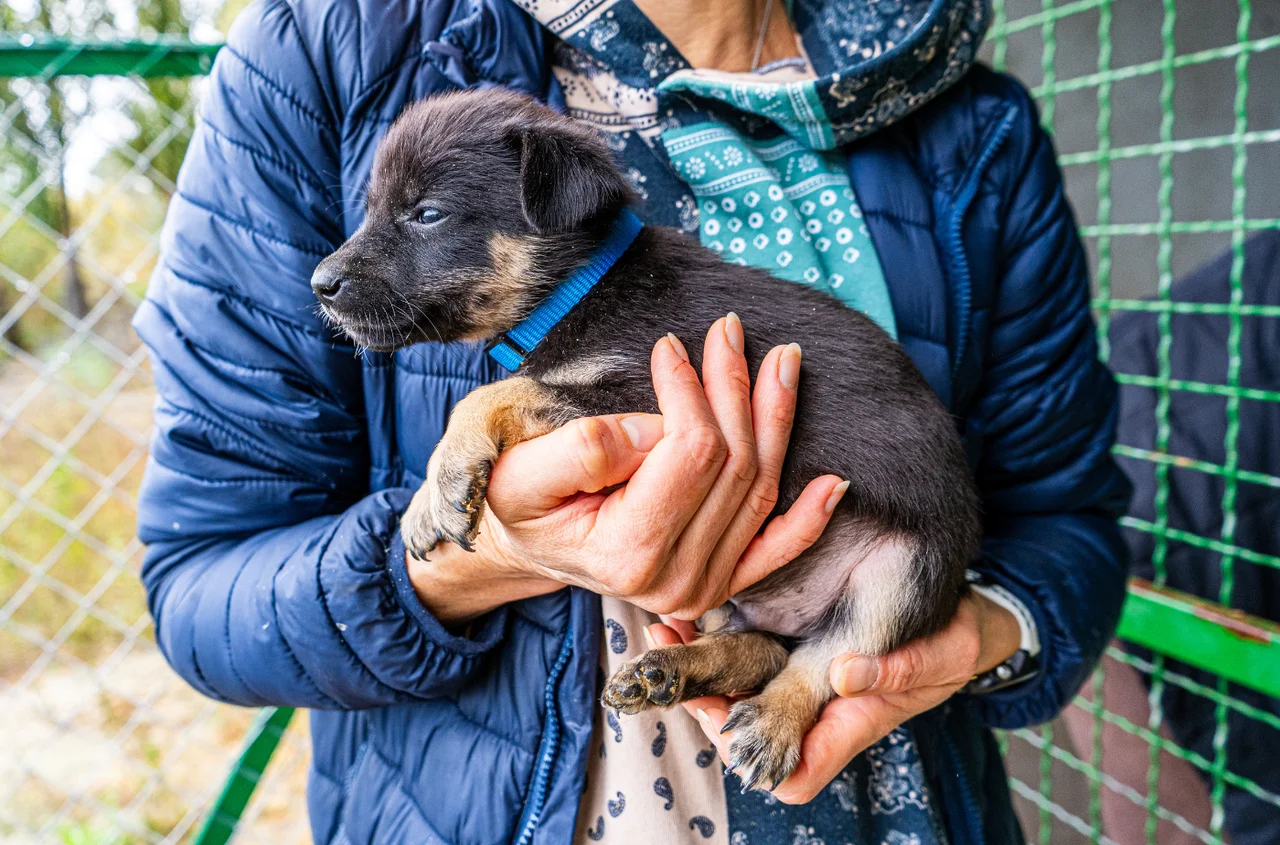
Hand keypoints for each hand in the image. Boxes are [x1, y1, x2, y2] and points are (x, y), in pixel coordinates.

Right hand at [409, 314, 847, 623]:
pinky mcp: (718, 581)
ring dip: (776, 421)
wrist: (517, 540)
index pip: (689, 454)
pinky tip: (832, 481)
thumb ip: (580, 450)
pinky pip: (776, 549)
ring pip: (761, 490)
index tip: (671, 345)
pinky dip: (808, 517)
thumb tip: (652, 430)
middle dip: (734, 389)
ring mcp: (703, 587)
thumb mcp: (520, 468)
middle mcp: (675, 580)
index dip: (689, 391)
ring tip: (782, 361)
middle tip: (730, 331)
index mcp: (627, 553)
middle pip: (734, 467)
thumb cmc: (516, 497)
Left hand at [654, 591, 1022, 802]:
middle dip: (701, 700)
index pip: (789, 772)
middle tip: (666, 663)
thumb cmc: (947, 648)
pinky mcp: (790, 639)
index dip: (752, 757)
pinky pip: (744, 645)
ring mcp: (796, 673)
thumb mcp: (934, 657)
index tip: (723, 718)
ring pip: (734, 687)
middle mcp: (810, 706)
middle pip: (743, 731)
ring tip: (664, 630)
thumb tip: (844, 674)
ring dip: (696, 664)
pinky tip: (689, 607)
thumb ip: (896, 670)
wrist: (951, 615)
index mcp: (844, 725)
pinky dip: (713, 630)